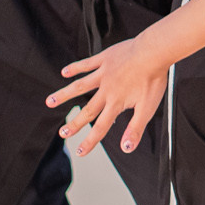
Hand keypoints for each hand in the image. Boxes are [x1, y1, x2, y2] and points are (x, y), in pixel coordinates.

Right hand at [44, 35, 168, 156]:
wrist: (154, 52)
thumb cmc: (153, 80)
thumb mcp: (148, 108)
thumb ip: (135, 128)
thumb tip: (126, 148)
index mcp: (116, 103)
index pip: (100, 127)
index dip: (90, 141)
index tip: (80, 152)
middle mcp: (106, 90)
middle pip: (87, 110)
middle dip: (74, 124)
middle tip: (62, 133)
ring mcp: (103, 73)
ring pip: (80, 86)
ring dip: (64, 95)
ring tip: (50, 102)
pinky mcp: (105, 59)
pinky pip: (86, 64)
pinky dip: (74, 68)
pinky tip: (64, 72)